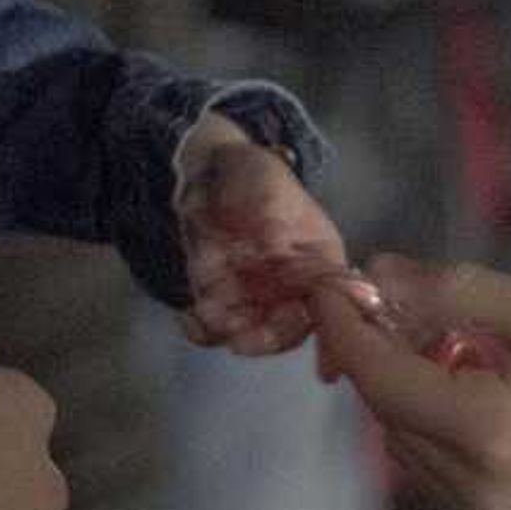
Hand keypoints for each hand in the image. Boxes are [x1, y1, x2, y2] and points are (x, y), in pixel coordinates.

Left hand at [174, 114, 349, 355]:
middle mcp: (292, 286)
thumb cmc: (251, 174)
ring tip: (204, 314)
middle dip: (260, 338)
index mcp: (318, 261)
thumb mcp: (266, 184)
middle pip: (286, 328)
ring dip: (226, 332)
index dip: (307, 321)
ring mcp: (257, 295)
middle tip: (234, 334)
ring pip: (249, 332)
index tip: (279, 325)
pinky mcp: (224, 297)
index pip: (323, 303)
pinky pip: (215, 326)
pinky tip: (187, 318)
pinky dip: (200, 330)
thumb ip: (271, 212)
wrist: (209, 172)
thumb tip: (274, 245)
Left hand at [306, 256, 510, 509]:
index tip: (330, 286)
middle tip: (393, 305)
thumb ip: (454, 293)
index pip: (380, 378)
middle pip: (387, 415)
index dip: (345, 328)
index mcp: (489, 432)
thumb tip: (376, 276)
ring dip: (409, 396)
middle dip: (379, 357)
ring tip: (447, 349)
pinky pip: (438, 478)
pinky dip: (438, 433)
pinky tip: (475, 399)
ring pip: (407, 448)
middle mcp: (475, 492)